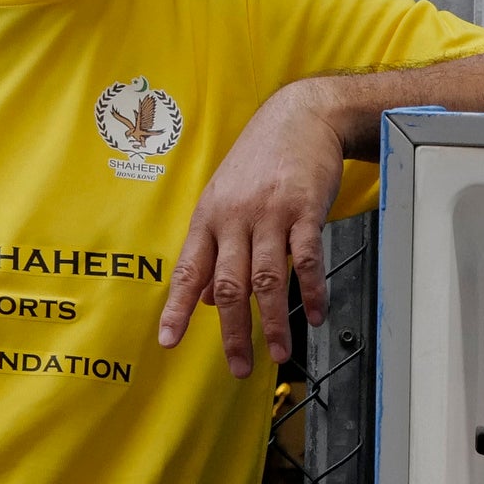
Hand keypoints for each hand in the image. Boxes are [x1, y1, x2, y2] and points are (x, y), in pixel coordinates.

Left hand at [157, 84, 343, 372]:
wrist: (300, 116)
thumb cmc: (261, 158)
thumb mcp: (224, 198)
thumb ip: (213, 249)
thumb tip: (203, 297)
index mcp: (209, 217)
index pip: (188, 270)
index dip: (177, 308)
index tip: (168, 341)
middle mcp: (235, 218)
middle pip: (229, 285)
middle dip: (233, 332)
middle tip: (239, 367)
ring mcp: (270, 214)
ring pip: (268, 279)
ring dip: (274, 322)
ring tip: (279, 353)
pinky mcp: (304, 210)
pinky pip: (307, 259)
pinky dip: (312, 291)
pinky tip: (315, 313)